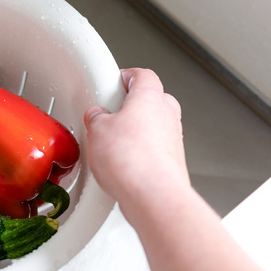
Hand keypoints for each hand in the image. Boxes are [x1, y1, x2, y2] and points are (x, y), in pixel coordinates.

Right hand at [83, 68, 189, 216]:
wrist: (152, 194)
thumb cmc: (132, 160)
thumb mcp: (97, 130)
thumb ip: (97, 118)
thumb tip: (96, 117)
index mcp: (150, 97)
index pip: (142, 76)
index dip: (127, 77)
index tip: (116, 81)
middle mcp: (167, 116)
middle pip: (152, 100)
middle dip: (131, 106)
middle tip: (110, 115)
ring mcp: (173, 140)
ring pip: (154, 127)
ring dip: (135, 132)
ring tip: (112, 143)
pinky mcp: (172, 162)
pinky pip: (154, 150)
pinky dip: (140, 153)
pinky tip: (121, 164)